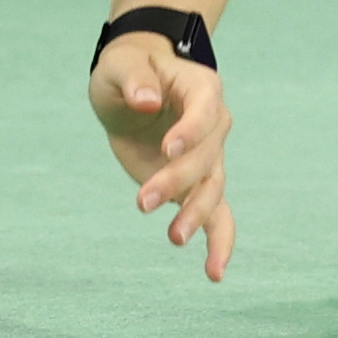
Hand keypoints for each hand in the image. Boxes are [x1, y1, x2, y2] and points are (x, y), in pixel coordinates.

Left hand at [87, 38, 235, 280]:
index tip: (167, 149)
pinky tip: (213, 273)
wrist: (131, 87)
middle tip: (142, 201)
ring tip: (174, 238)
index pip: (205, 112)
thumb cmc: (126, 67)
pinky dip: (218, 243)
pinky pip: (217, 215)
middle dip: (177, 181)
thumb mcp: (120, 65)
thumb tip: (146, 100)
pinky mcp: (195, 184)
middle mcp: (214, 125)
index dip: (190, 132)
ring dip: (195, 215)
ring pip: (213, 190)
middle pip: (205, 158)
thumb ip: (134, 79)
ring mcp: (209, 157)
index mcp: (201, 89)